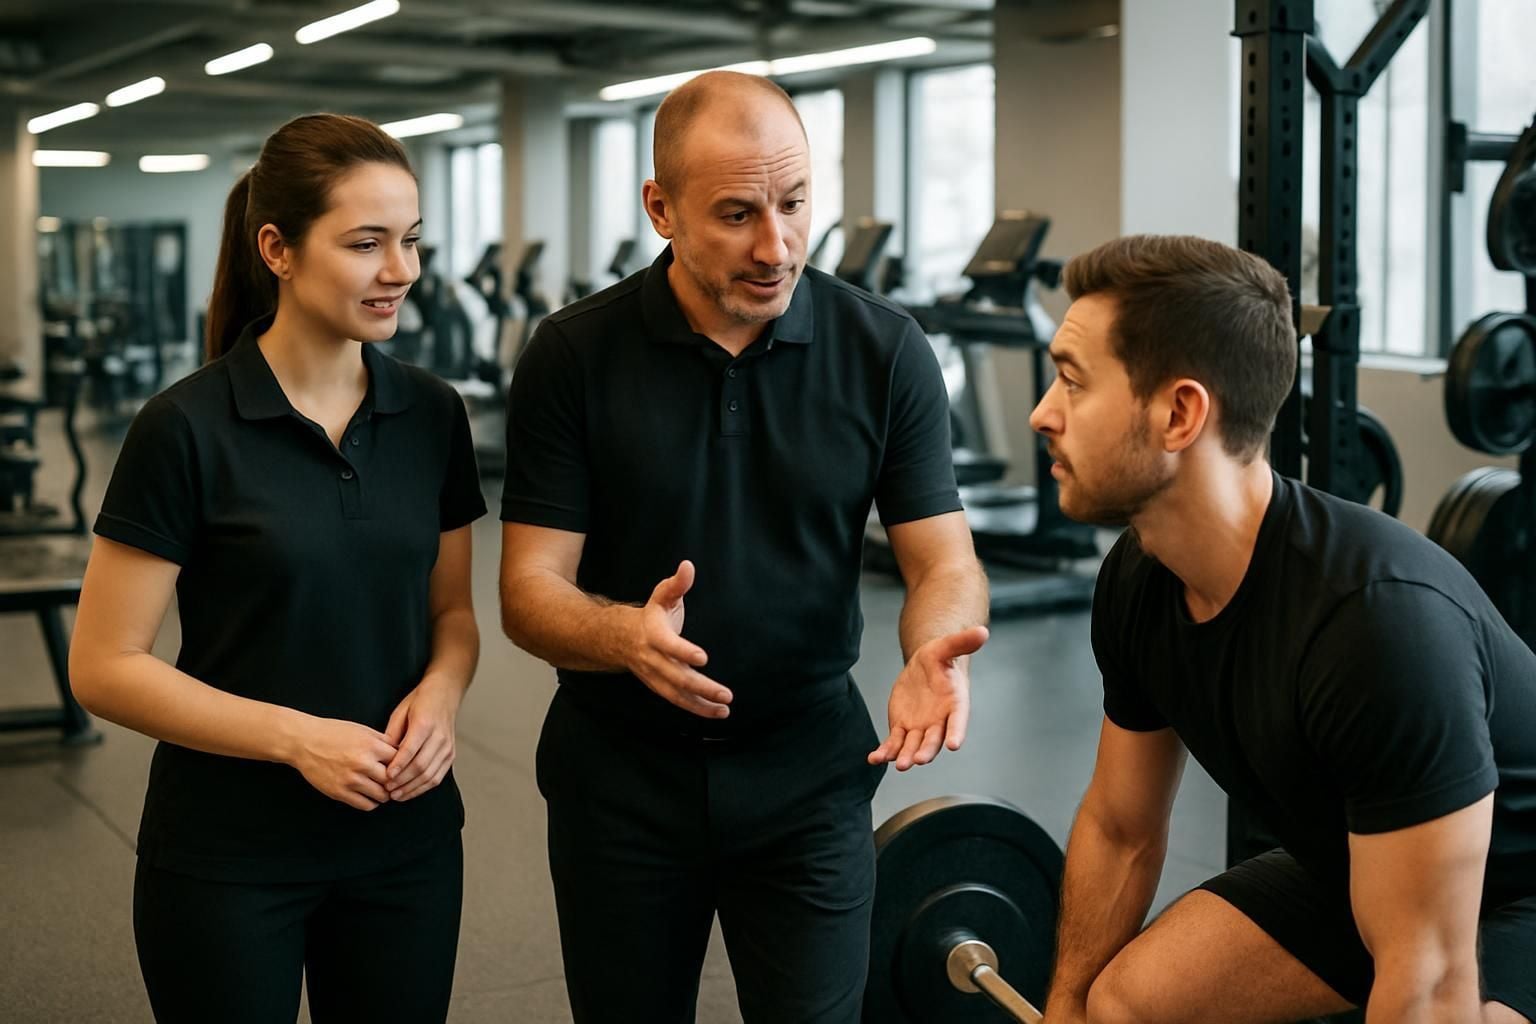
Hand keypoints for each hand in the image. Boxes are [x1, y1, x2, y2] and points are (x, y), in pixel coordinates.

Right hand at [288, 716, 397, 810]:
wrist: (304, 742)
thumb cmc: (333, 733)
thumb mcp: (362, 730)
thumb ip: (382, 741)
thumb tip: (401, 753)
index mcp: (371, 746)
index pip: (400, 760)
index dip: (403, 764)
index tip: (402, 768)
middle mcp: (363, 763)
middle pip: (393, 780)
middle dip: (396, 782)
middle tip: (394, 782)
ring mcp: (351, 780)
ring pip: (381, 795)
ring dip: (385, 794)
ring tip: (383, 790)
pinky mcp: (340, 792)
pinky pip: (365, 805)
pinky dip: (372, 803)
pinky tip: (370, 796)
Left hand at [382, 676, 463, 801]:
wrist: (444, 695)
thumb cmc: (420, 702)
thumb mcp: (400, 712)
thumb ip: (392, 735)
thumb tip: (382, 757)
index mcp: (425, 723)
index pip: (410, 750)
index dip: (397, 766)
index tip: (385, 776)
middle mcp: (439, 737)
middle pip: (421, 766)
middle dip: (402, 781)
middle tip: (387, 790)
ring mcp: (447, 747)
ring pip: (430, 774)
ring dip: (412, 788)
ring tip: (396, 795)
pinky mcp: (451, 755)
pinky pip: (438, 776)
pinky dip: (424, 787)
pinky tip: (410, 792)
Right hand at [627, 560, 732, 718]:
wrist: (619, 639)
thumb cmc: (650, 616)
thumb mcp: (662, 596)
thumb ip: (677, 584)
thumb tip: (688, 566)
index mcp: (652, 634)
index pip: (667, 644)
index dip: (683, 651)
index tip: (702, 658)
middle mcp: (652, 658)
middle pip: (676, 676)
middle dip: (701, 686)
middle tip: (725, 693)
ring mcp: (654, 676)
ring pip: (677, 694)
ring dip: (701, 704)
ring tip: (725, 708)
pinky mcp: (659, 686)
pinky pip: (678, 700)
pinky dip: (697, 709)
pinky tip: (717, 712)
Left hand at [869, 626, 988, 769]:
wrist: (923, 667)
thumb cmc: (939, 658)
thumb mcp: (946, 646)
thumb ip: (962, 642)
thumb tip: (983, 631)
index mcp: (955, 703)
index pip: (958, 720)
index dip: (956, 732)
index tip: (954, 744)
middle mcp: (939, 721)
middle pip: (934, 740)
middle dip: (926, 750)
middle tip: (919, 759)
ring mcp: (920, 728)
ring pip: (913, 746)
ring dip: (906, 756)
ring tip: (898, 764)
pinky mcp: (902, 728)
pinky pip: (893, 743)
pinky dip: (885, 752)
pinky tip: (874, 758)